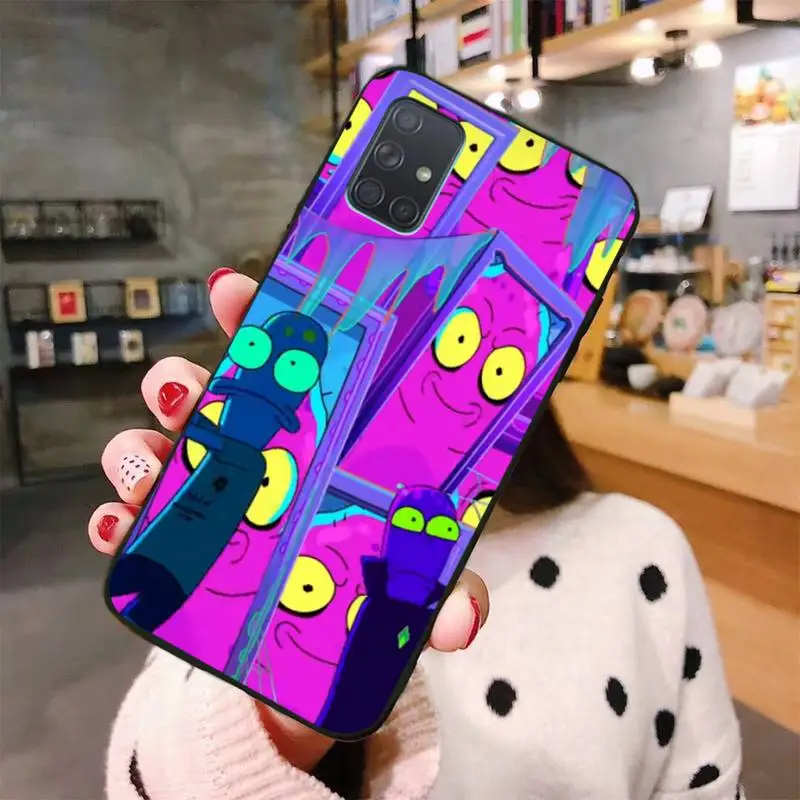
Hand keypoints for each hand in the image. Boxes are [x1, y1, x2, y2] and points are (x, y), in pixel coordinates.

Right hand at [88, 269, 489, 773]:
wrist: (313, 655)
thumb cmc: (363, 588)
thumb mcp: (409, 580)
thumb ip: (438, 590)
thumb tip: (459, 619)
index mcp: (306, 435)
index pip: (274, 360)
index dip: (250, 317)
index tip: (235, 292)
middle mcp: (248, 453)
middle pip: (200, 394)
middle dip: (181, 382)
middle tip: (191, 395)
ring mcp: (204, 496)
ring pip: (152, 447)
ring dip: (140, 449)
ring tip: (153, 466)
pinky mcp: (169, 547)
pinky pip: (127, 522)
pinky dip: (115, 519)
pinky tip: (120, 527)